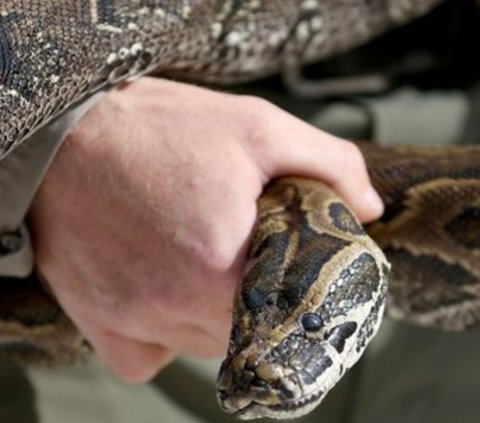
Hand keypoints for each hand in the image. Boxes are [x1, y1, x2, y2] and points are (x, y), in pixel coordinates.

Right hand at [28, 77, 382, 382]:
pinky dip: (165, 336)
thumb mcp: (255, 126)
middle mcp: (172, 303)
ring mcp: (132, 318)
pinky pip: (148, 358)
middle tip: (244, 260)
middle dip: (257, 301)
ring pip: (202, 347)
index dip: (299, 289)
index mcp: (219, 262)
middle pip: (247, 333)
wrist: (64, 135)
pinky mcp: (100, 323)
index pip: (290, 310)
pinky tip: (164, 296)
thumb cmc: (157, 129)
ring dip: (213, 317)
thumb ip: (327, 163)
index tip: (291, 270)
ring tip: (201, 268)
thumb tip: (366, 207)